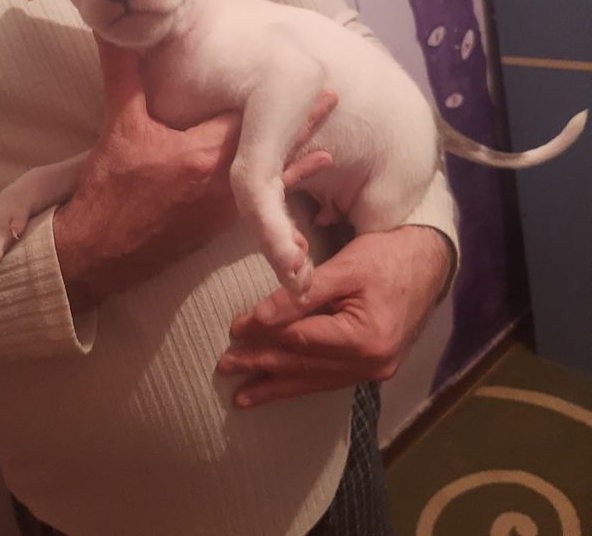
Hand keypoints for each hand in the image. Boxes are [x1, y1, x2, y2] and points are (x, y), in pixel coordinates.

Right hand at [53, 37, 336, 304]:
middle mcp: (222, 183)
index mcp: (202, 153)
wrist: (99, 251)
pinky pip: (256, 203)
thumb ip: (123, 74)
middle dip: (300, 124)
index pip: (249, 118)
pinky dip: (274, 193)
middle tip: (331, 101)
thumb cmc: (109, 190)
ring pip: (268, 179)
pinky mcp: (218, 226)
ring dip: (296, 160)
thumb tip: (113, 29)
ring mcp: (224, 208)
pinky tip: (289, 191)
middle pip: (269, 147)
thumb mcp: (118, 127)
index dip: (277, 97)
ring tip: (327, 149)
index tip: (307, 77)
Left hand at [217, 226, 453, 407]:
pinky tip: (281, 388)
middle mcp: (371, 363)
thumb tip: (258, 319)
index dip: (264, 336)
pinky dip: (302, 383)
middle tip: (224, 367)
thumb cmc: (387, 256)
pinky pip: (330, 379)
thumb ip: (301, 295)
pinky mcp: (373, 366)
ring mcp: (374, 370)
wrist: (429, 261)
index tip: (233, 331)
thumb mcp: (344, 268)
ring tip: (243, 396)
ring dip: (277, 386)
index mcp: (365, 338)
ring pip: (315, 381)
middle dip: (262, 367)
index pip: (301, 340)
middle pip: (304, 366)